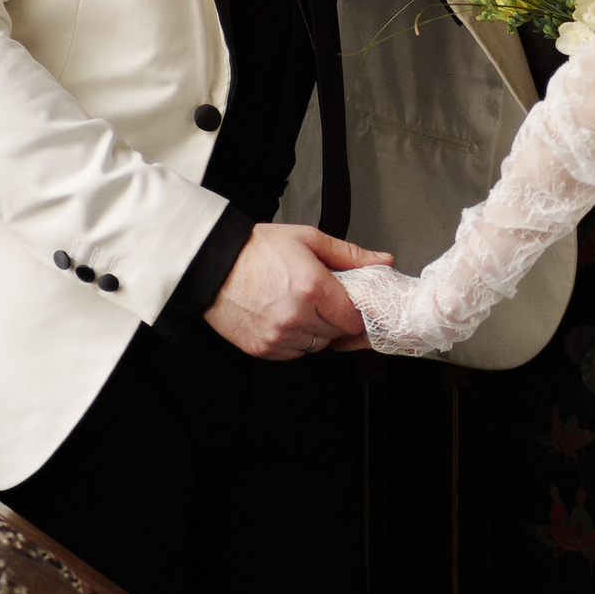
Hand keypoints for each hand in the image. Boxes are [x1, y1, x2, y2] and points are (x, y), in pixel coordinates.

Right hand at [206, 222, 392, 360]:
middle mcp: (297, 316)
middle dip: (333, 317)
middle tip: (317, 298)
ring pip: (316, 345)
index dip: (352, 310)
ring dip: (314, 330)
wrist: (212, 262)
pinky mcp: (263, 348)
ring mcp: (278, 335)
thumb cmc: (256, 249)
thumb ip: (349, 255)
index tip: (345, 302)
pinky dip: (294, 340)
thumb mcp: (308, 239)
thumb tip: (382, 261)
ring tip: (297, 306)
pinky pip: (293, 354)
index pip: (353, 318)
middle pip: (336, 333)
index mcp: (312, 287)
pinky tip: (282, 318)